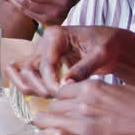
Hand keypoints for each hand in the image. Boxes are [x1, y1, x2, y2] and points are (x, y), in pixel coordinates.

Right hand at [5, 26, 134, 97]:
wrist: (111, 44)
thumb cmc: (108, 44)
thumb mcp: (100, 53)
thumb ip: (83, 68)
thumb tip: (65, 84)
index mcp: (56, 35)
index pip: (45, 64)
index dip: (51, 82)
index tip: (62, 94)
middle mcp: (44, 43)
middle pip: (28, 68)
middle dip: (39, 86)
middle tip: (55, 98)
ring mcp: (41, 54)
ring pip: (23, 73)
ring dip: (31, 88)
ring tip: (50, 98)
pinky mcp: (43, 64)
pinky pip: (27, 75)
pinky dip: (29, 86)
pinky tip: (40, 96)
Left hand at [33, 79, 134, 134]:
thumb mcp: (120, 92)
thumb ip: (99, 94)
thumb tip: (87, 97)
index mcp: (91, 88)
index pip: (61, 93)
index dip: (64, 103)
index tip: (68, 111)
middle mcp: (82, 103)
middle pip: (53, 107)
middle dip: (56, 116)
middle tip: (65, 126)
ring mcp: (82, 122)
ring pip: (47, 121)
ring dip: (51, 127)